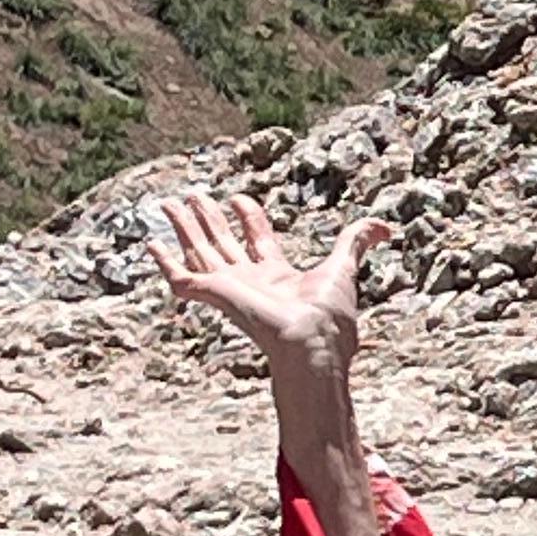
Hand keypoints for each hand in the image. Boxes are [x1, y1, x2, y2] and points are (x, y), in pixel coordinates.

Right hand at [147, 190, 386, 372]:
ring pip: (198, 251)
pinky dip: (164, 261)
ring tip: (167, 201)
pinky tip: (151, 243)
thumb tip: (385, 227)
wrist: (312, 340)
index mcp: (276, 275)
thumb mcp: (345, 265)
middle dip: (207, 218)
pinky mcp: (212, 296)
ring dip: (182, 226)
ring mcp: (228, 289)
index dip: (247, 216)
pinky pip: (180, 278)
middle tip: (191, 194)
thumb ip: (359, 240)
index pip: (256, 239)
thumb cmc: (329, 314)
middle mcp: (249, 281)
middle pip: (222, 242)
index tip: (237, 198)